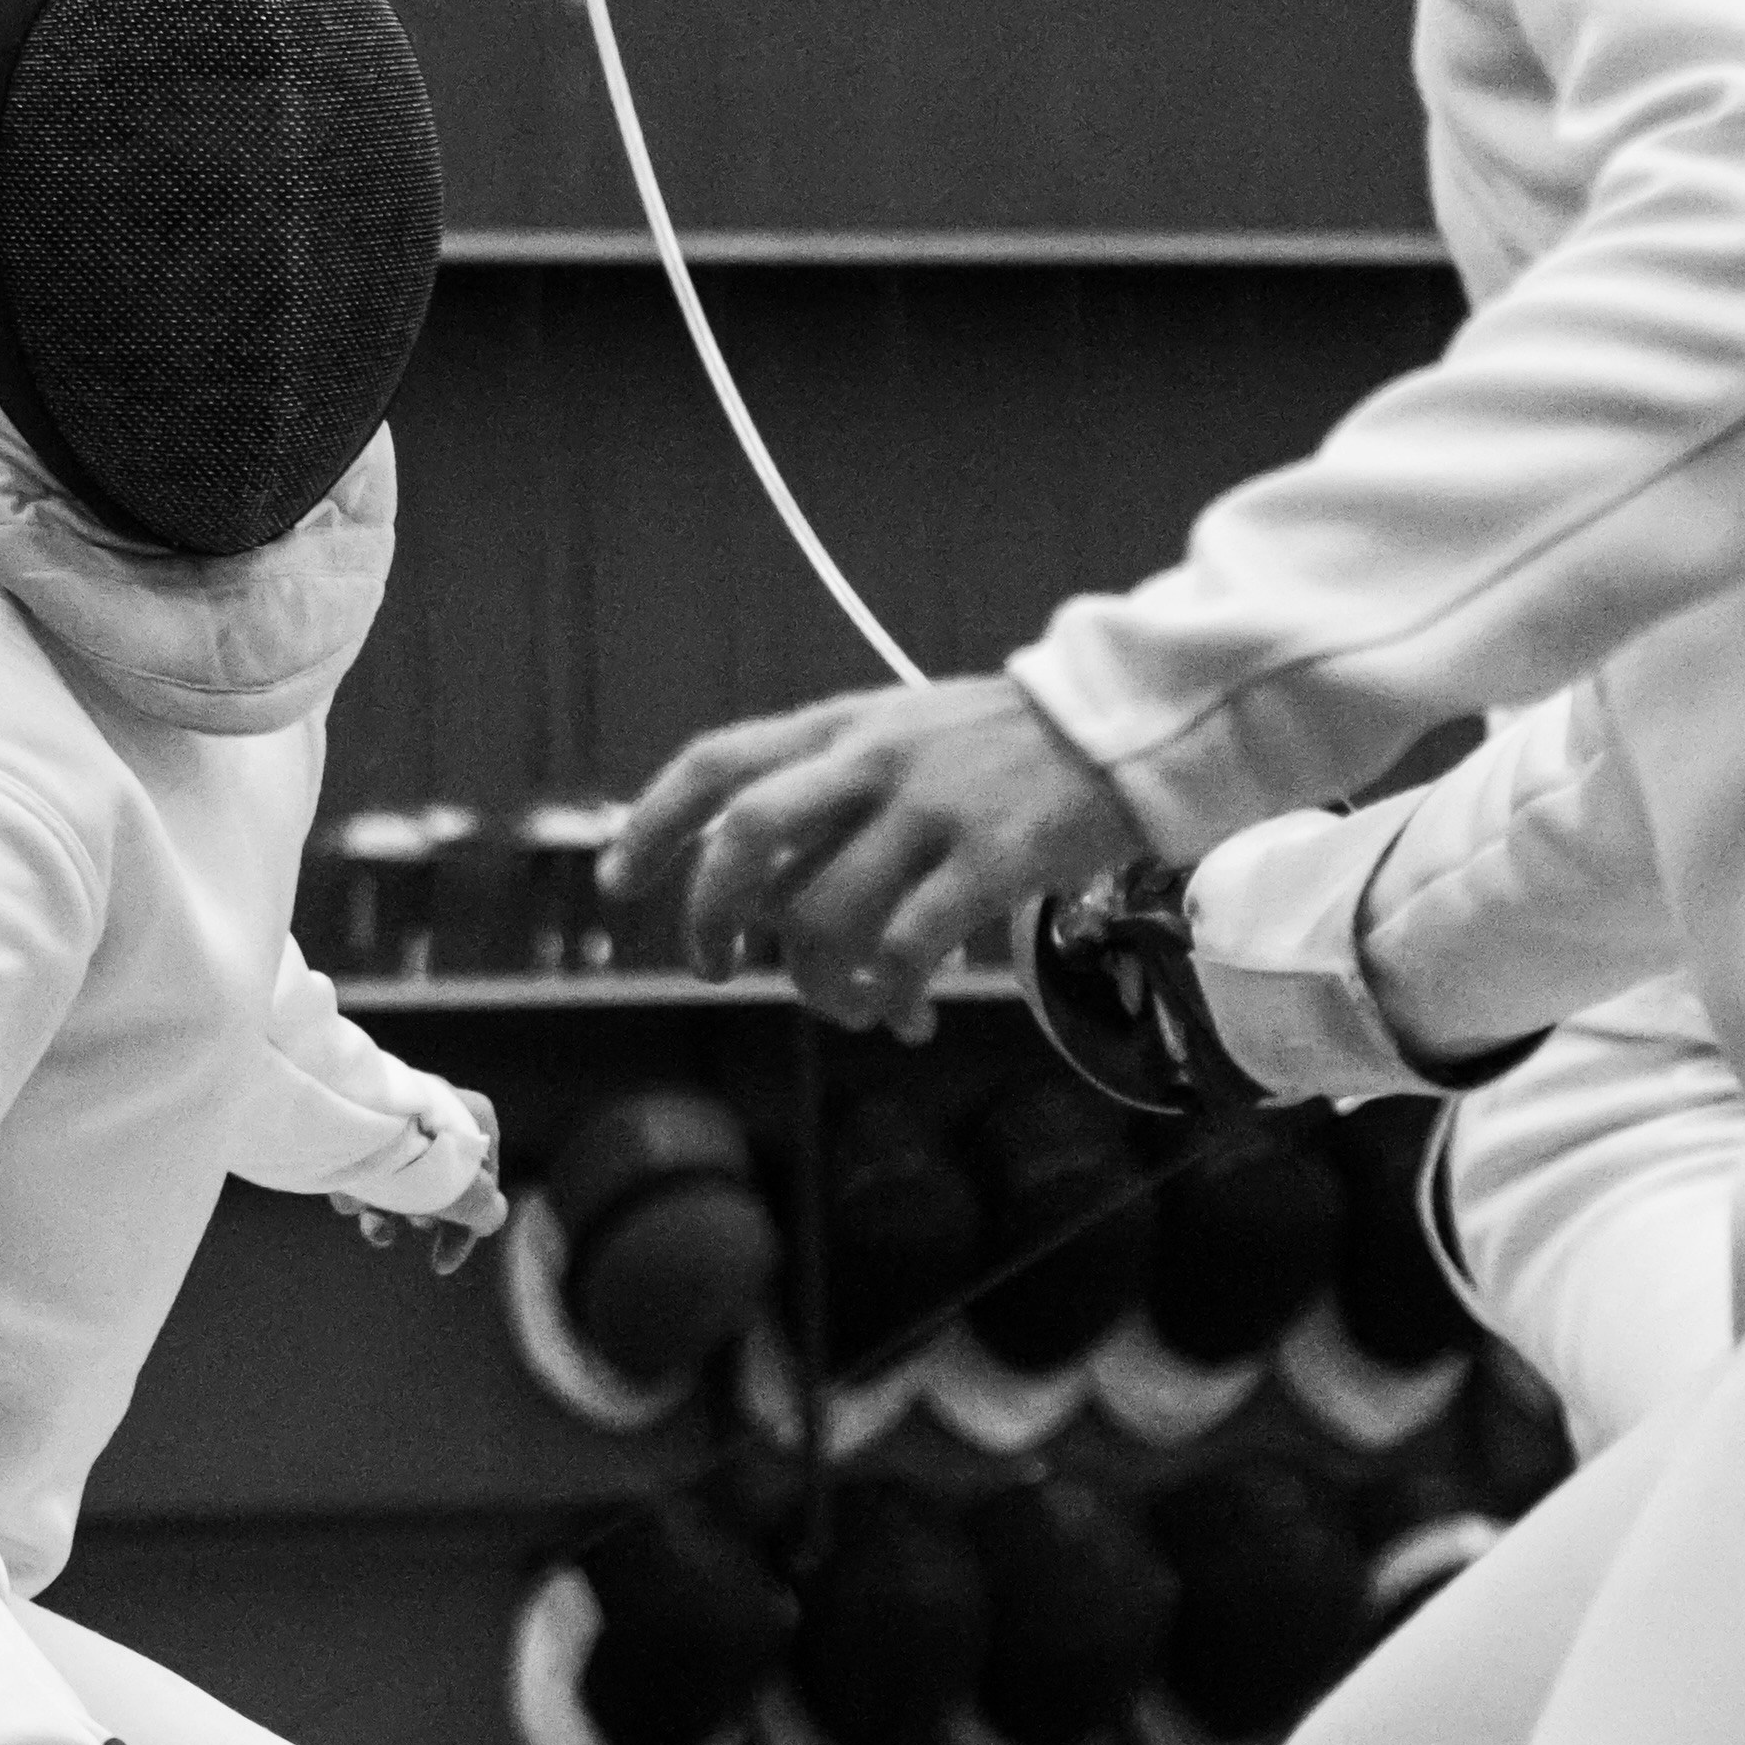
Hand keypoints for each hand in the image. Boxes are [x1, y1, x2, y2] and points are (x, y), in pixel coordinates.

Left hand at [334, 1085, 503, 1272]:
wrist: (342, 1119)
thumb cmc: (412, 1156)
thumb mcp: (465, 1195)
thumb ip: (484, 1212)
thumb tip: (486, 1220)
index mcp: (471, 1117)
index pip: (484, 1178)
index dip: (467, 1225)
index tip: (443, 1260)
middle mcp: (436, 1109)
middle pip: (438, 1178)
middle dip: (422, 1213)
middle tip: (412, 1226)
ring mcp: (394, 1112)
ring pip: (397, 1174)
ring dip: (386, 1209)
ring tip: (374, 1225)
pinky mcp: (355, 1121)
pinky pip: (363, 1162)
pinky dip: (358, 1189)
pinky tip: (347, 1198)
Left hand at [605, 675, 1134, 1039]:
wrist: (1125, 726)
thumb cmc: (1002, 753)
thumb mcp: (902, 740)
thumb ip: (829, 801)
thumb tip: (753, 902)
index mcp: (841, 728)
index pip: (718, 763)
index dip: (654, 824)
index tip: (618, 882)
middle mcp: (871, 761)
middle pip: (747, 839)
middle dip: (710, 917)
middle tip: (716, 969)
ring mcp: (930, 809)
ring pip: (824, 917)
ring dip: (815, 986)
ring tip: (845, 1011)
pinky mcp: (990, 858)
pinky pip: (905, 950)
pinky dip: (887, 999)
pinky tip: (904, 1017)